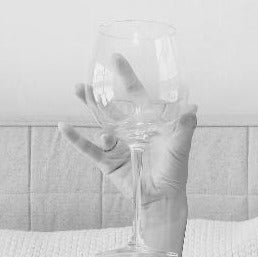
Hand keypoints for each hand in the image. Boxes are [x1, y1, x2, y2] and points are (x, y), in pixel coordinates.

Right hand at [58, 82, 196, 208]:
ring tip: (79, 90)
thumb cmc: (174, 171)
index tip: (116, 58)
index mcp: (147, 123)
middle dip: (99, 92)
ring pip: (99, 122)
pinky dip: (75, 139)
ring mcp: (118, 145)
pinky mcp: (108, 161)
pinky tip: (63, 127)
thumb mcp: (180, 147)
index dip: (127, 76)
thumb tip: (194, 106)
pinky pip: (89, 149)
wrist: (162, 198)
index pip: (136, 94)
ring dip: (89, 106)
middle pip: (111, 106)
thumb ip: (185, 127)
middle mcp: (131, 130)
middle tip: (87, 76)